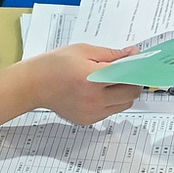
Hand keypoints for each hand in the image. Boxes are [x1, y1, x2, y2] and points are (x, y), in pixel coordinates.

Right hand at [25, 44, 142, 124]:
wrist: (33, 85)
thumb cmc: (55, 64)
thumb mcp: (83, 51)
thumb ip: (110, 54)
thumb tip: (132, 53)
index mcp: (93, 78)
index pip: (128, 77)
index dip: (137, 68)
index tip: (140, 61)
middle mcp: (94, 99)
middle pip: (131, 94)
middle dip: (133, 81)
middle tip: (126, 71)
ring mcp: (91, 113)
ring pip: (123, 105)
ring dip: (124, 93)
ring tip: (111, 81)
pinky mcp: (87, 121)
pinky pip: (110, 112)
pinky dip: (111, 102)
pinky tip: (98, 91)